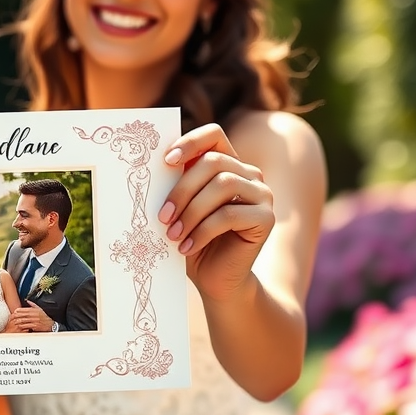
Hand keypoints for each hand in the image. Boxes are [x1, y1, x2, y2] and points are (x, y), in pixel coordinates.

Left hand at [11, 301, 54, 332]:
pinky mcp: (35, 326)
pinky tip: (20, 326)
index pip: (26, 309)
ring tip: (14, 322)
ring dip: (19, 321)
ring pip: (25, 320)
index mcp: (35, 310)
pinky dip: (23, 326)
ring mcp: (35, 321)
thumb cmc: (44, 317)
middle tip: (13, 316)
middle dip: (17, 315)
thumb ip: (33, 304)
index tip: (15, 311)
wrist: (50, 324)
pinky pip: (27, 326)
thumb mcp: (40, 309)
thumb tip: (27, 300)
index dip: (20, 310)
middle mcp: (34, 315)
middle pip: (24, 315)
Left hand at [160, 123, 273, 303]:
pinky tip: (186, 247)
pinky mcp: (266, 218)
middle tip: (162, 215)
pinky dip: (202, 231)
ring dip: (191, 211)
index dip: (190, 142)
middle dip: (182, 189)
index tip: (166, 161)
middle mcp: (249, 173)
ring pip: (222, 186)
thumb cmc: (192, 239)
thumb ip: (174, 182)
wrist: (216, 279)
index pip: (213, 135)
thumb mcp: (180, 207)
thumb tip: (148, 163)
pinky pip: (229, 215)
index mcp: (228, 163)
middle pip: (213, 162)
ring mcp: (262, 194)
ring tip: (172, 234)